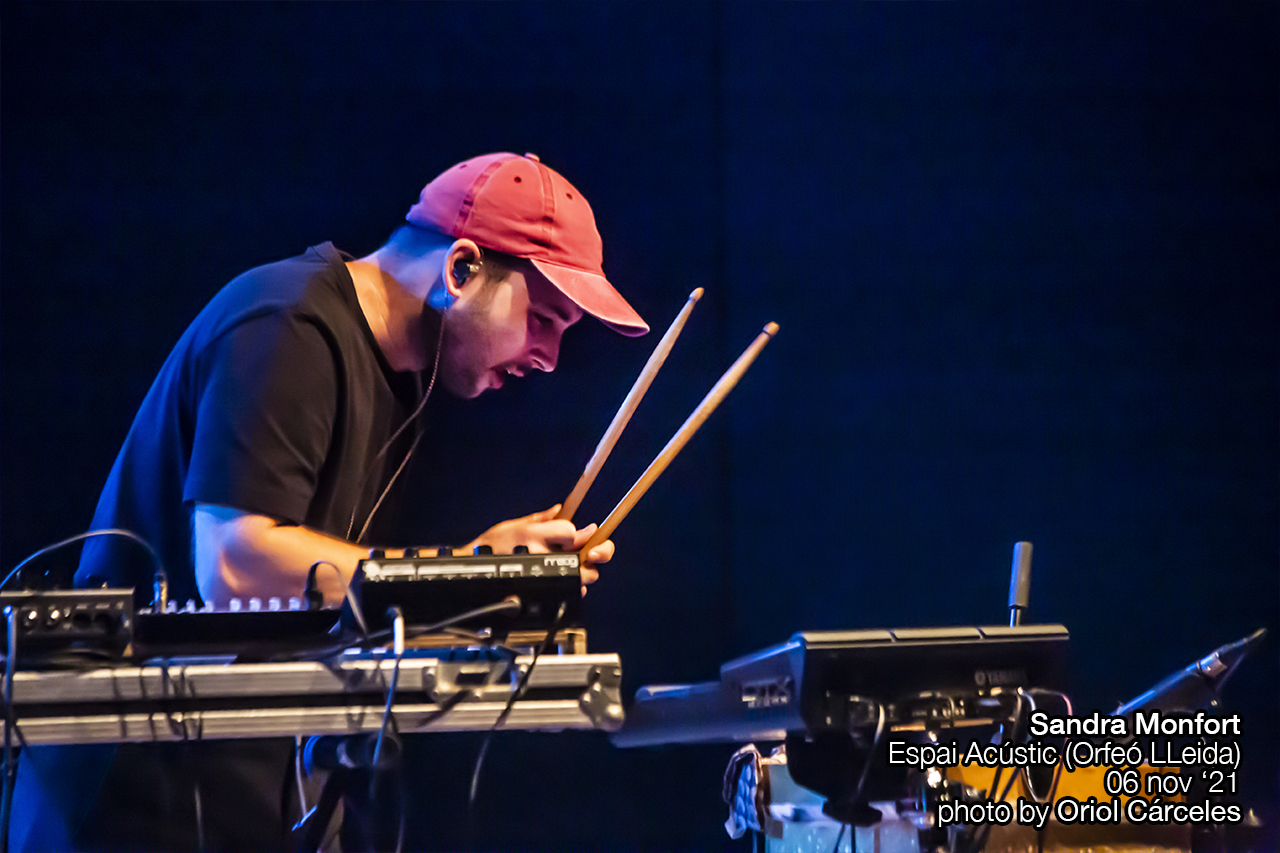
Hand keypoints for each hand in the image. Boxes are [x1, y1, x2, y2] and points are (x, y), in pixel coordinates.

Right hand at [466, 505, 613, 589]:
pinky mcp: (543, 592)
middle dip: (592, 555)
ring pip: (582, 577)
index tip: (579, 537)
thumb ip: (541, 519)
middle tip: (590, 555)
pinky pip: (570, 592)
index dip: (579, 534)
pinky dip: (573, 589)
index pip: (571, 531)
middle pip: (584, 555)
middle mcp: (539, 554)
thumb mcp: (513, 526)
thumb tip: (558, 509)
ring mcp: (542, 575)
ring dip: (585, 574)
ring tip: (576, 571)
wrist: (472, 574)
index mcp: (533, 534)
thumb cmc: (489, 549)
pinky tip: (566, 583)